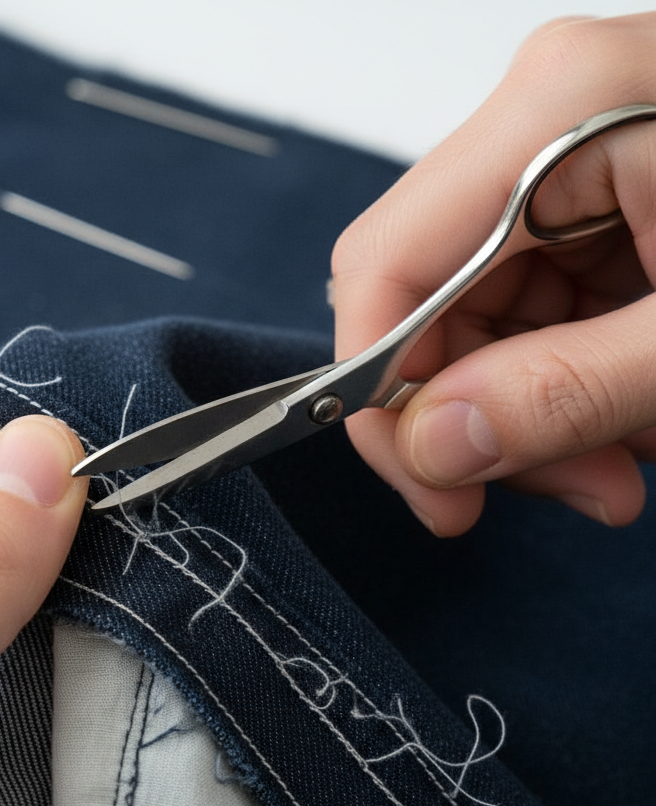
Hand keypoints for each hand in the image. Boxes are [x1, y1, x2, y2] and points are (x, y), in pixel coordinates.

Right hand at [332, 13, 655, 535]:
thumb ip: (568, 392)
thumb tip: (432, 446)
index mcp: (556, 112)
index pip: (383, 265)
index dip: (379, 387)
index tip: (431, 483)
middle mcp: (540, 126)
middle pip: (422, 301)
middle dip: (474, 415)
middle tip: (559, 487)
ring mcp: (560, 165)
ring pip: (470, 323)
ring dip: (528, 415)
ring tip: (621, 466)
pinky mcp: (590, 205)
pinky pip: (526, 316)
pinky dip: (563, 386)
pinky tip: (633, 418)